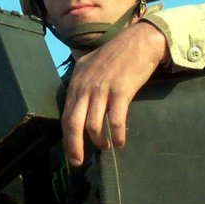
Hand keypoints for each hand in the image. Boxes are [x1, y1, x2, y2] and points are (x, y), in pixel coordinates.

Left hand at [62, 22, 168, 166]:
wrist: (139, 41)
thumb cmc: (115, 55)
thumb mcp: (89, 65)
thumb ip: (81, 83)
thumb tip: (76, 102)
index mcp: (76, 83)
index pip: (65, 115)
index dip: (66, 138)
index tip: (69, 154)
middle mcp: (85, 87)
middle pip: (73, 123)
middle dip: (74, 147)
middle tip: (77, 162)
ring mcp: (102, 89)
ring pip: (93, 125)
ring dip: (99, 141)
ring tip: (105, 147)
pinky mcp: (121, 91)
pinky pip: (116, 120)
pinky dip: (117, 134)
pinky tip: (120, 141)